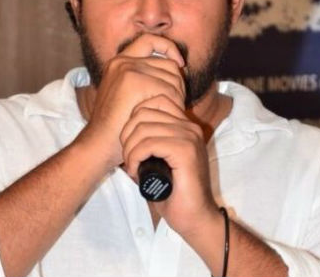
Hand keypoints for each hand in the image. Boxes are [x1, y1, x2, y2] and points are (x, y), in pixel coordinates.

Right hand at [75, 34, 185, 170]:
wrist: (99, 144)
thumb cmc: (117, 127)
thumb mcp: (128, 96)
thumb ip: (146, 78)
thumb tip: (178, 66)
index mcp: (119, 62)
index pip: (150, 41)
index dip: (168, 48)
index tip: (179, 64)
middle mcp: (122, 61)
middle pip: (169, 63)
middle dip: (178, 84)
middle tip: (173, 106)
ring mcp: (127, 69)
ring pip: (172, 77)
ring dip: (177, 98)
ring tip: (166, 115)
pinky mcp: (133, 82)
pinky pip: (168, 89)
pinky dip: (173, 105)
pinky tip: (164, 118)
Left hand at [120, 95, 218, 236]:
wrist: (195, 218)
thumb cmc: (174, 192)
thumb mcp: (159, 160)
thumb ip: (150, 141)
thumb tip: (125, 130)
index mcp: (185, 125)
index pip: (155, 101)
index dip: (134, 118)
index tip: (130, 143)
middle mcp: (189, 127)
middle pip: (145, 112)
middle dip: (127, 134)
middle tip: (128, 156)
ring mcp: (189, 138)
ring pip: (144, 128)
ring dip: (130, 148)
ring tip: (131, 165)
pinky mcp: (185, 152)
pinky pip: (149, 144)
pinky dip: (135, 157)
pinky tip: (136, 171)